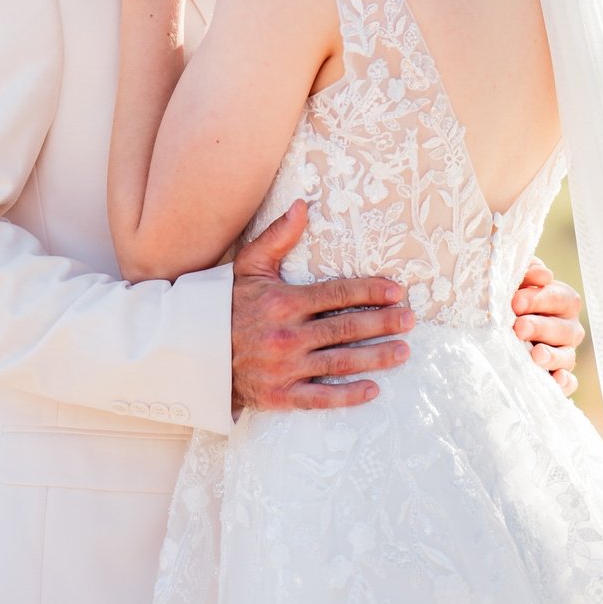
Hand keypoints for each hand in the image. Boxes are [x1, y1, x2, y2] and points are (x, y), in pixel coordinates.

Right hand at [231, 201, 414, 411]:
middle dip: (382, 324)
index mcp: (284, 302)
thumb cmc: (225, 304)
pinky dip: (347, 396)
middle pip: (345, 329)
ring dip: (375, 357)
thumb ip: (279, 236)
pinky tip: (372, 389)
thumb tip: (303, 205)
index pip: (337, 295)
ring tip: (403, 351)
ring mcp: (285, 368)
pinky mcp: (279, 395)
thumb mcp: (249, 265)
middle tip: (410, 320)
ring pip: (340, 363)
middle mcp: (287, 335)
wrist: (192, 350)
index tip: (396, 292)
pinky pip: (320, 398)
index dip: (369, 292)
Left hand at [512, 257, 584, 396]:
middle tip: (519, 328)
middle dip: (541, 327)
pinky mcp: (558, 378)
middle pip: (564, 328)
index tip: (515, 302)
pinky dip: (563, 383)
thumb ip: (526, 271)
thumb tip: (543, 274)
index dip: (540, 299)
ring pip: (567, 356)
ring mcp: (565, 354)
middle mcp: (568, 328)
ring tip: (535, 355)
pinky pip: (568, 383)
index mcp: (562, 301)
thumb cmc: (506, 299)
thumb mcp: (513, 281)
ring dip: (551, 356)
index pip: (560, 298)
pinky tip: (553, 381)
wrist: (493, 327)